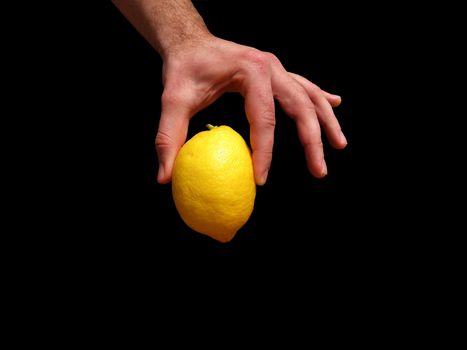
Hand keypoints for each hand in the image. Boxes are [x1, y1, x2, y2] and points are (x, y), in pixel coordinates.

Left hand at [156, 36, 346, 184]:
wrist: (190, 41)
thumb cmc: (184, 68)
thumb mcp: (173, 100)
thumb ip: (168, 137)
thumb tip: (165, 177)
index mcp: (251, 71)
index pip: (264, 118)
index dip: (264, 152)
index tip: (260, 179)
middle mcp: (271, 67)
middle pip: (301, 107)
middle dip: (313, 141)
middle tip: (319, 171)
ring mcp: (277, 68)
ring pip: (310, 96)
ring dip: (326, 122)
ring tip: (339, 146)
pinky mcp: (276, 74)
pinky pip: (305, 87)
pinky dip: (321, 99)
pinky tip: (336, 104)